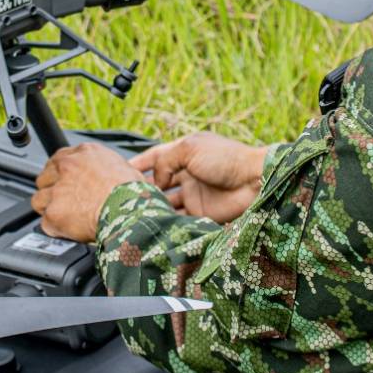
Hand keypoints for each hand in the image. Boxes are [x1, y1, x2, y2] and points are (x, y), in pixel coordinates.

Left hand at [31, 143, 144, 241]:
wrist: (130, 212)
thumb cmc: (134, 194)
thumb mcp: (124, 167)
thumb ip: (104, 167)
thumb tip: (106, 176)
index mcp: (85, 153)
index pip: (59, 159)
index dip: (60, 174)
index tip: (62, 182)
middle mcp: (68, 167)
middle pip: (45, 178)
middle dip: (52, 190)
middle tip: (66, 203)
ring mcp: (58, 189)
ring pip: (40, 200)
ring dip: (50, 209)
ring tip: (66, 218)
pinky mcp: (54, 212)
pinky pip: (45, 223)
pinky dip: (56, 229)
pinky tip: (69, 230)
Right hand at [129, 132, 267, 222]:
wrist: (255, 181)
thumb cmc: (226, 158)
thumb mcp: (190, 148)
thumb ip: (165, 161)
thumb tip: (154, 181)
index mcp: (183, 153)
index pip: (154, 157)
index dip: (137, 164)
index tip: (117, 171)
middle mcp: (186, 174)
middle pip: (158, 182)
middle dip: (141, 188)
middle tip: (122, 198)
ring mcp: (193, 194)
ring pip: (165, 202)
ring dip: (152, 206)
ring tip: (135, 213)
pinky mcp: (200, 213)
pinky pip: (179, 218)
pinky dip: (167, 221)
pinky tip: (154, 224)